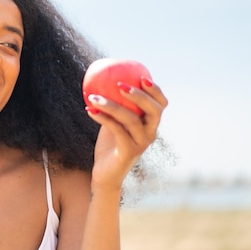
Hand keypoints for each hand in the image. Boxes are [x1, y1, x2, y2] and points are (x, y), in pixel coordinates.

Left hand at [85, 77, 167, 193]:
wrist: (105, 173)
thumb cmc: (109, 145)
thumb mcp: (114, 122)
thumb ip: (116, 106)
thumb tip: (104, 81)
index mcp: (150, 124)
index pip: (160, 104)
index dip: (155, 90)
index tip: (141, 76)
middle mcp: (150, 133)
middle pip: (154, 110)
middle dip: (140, 95)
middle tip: (120, 84)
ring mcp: (141, 143)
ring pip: (131, 119)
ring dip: (111, 105)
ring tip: (93, 96)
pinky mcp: (129, 152)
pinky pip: (116, 130)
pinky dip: (102, 117)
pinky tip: (89, 110)